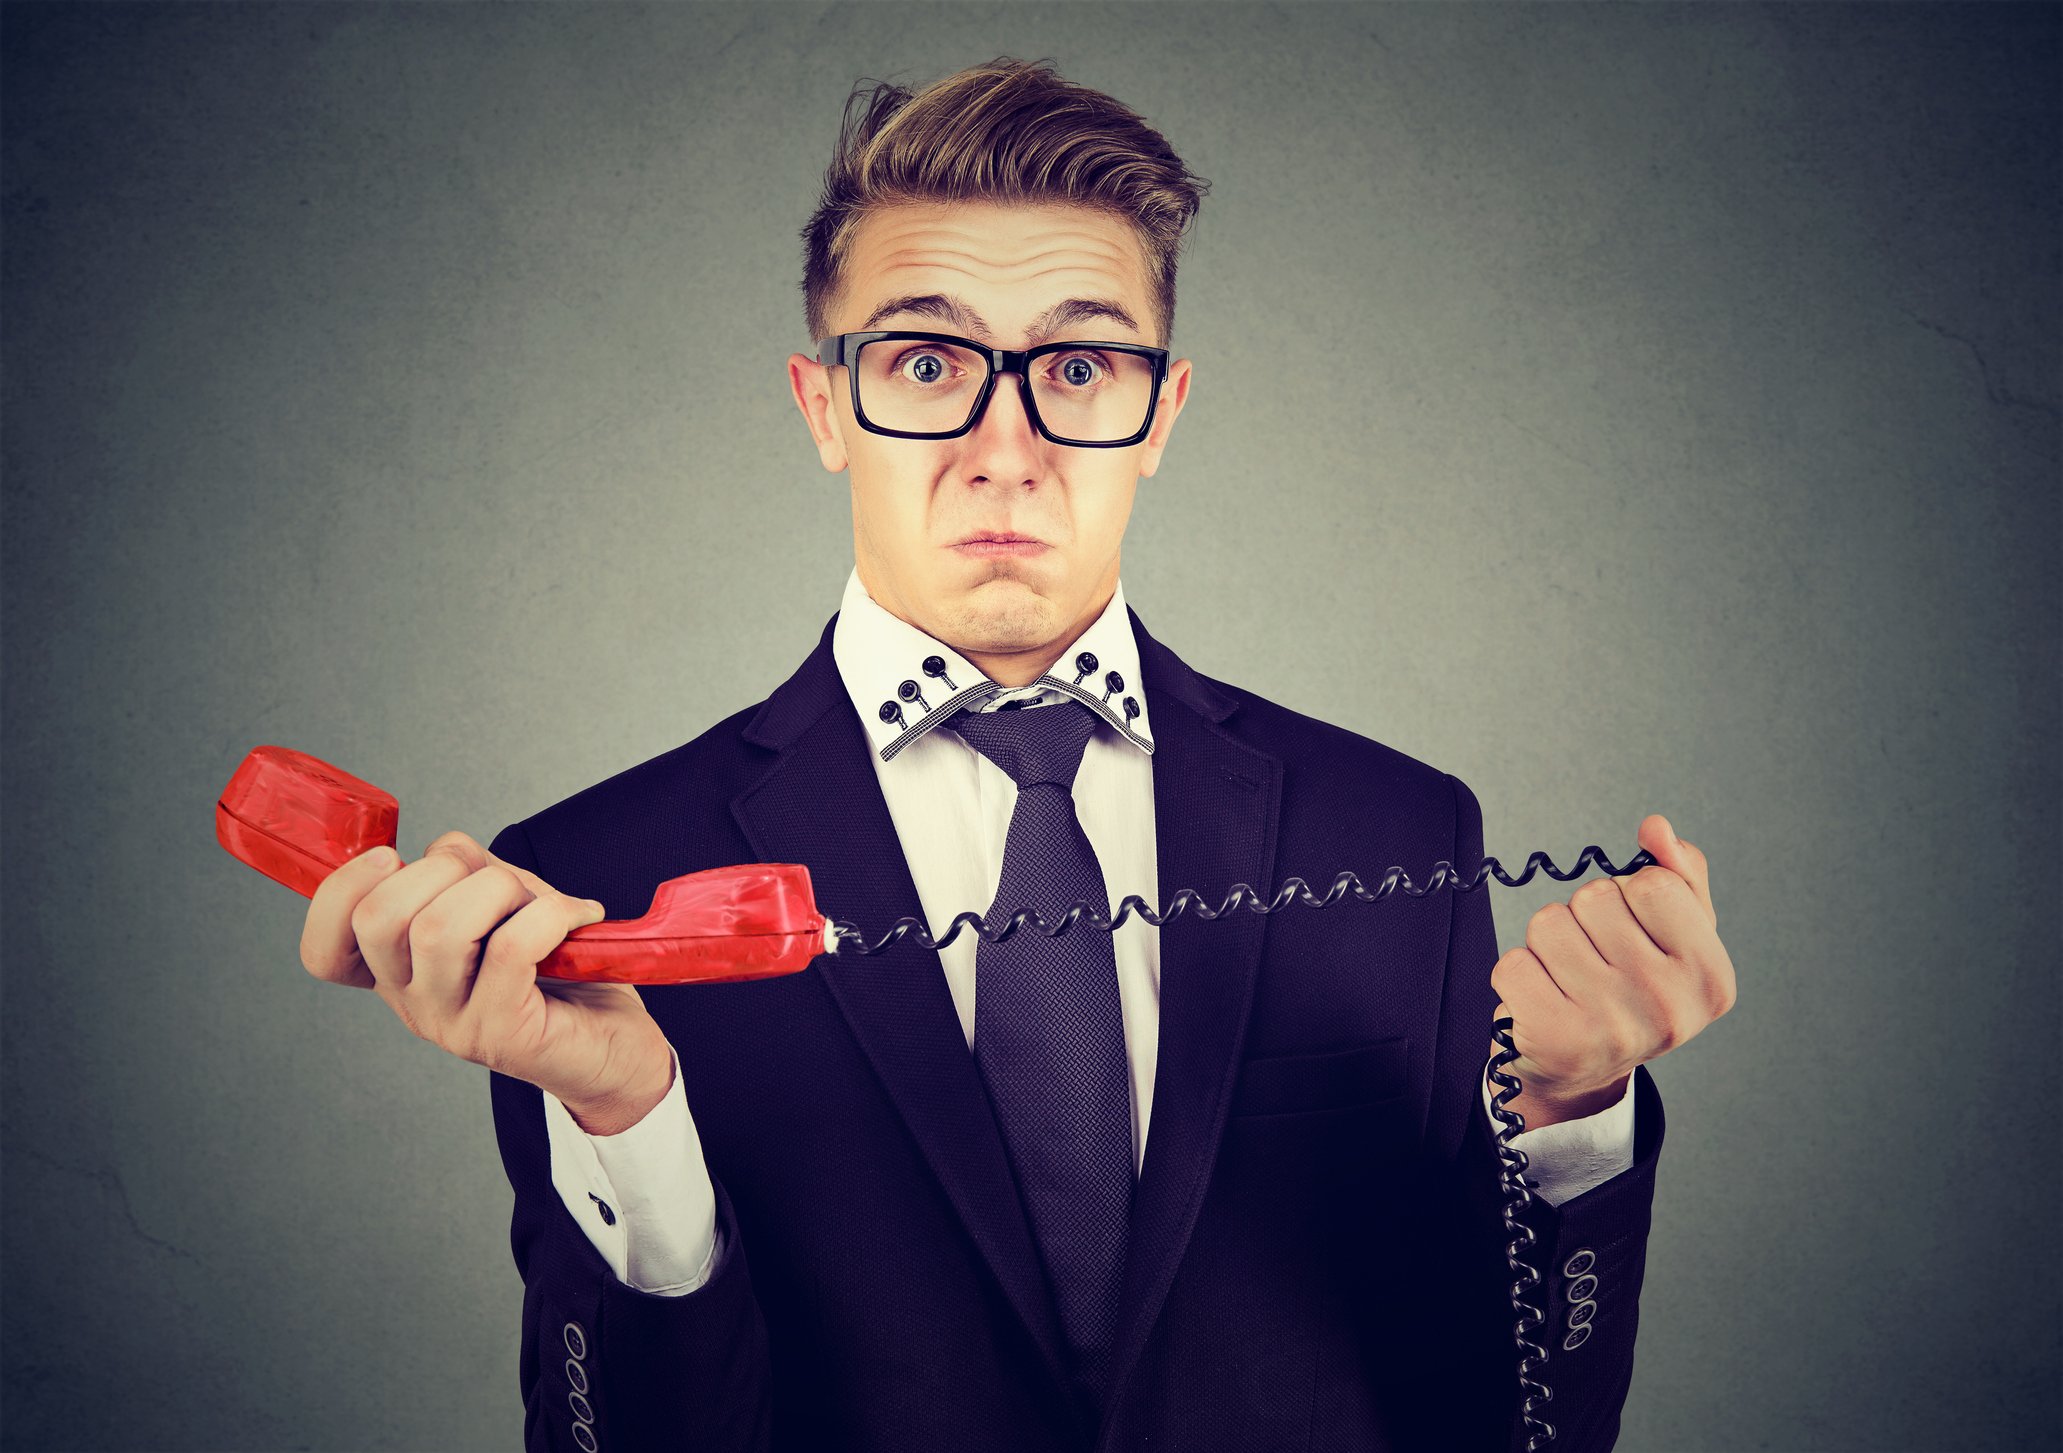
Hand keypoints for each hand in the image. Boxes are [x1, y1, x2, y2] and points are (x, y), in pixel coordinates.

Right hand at [299, 831, 675, 1130]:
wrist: (616, 1044)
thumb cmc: (559, 969)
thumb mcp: (503, 904)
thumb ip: (465, 873)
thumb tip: (446, 850)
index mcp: (401, 972)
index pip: (324, 949)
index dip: (339, 890)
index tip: (389, 858)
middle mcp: (414, 1003)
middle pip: (377, 919)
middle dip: (444, 868)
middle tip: (499, 882)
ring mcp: (452, 1024)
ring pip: (439, 928)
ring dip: (500, 890)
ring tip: (540, 904)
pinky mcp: (502, 1034)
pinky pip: (509, 948)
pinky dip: (551, 913)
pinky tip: (578, 917)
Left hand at [1488, 814, 1735, 1128]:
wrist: (1585, 1074)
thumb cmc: (1633, 991)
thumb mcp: (1675, 935)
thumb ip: (1678, 873)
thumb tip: (1656, 827)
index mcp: (1710, 977)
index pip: (1651, 883)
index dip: (1630, 894)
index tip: (1634, 930)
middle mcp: (1669, 1007)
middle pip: (1595, 898)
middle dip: (1585, 917)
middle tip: (1596, 961)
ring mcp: (1612, 1027)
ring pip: (1548, 924)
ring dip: (1547, 944)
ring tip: (1568, 980)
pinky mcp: (1555, 1040)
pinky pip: (1512, 963)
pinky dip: (1518, 975)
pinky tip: (1541, 1001)